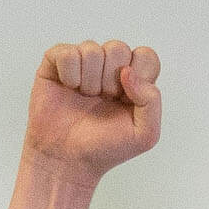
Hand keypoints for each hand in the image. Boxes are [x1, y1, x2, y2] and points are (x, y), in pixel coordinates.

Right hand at [25, 39, 161, 181]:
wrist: (68, 159)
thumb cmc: (105, 148)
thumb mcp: (145, 134)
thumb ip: (151, 102)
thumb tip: (127, 71)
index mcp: (133, 81)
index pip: (145, 55)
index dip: (138, 75)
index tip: (127, 99)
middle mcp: (108, 68)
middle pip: (118, 48)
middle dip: (111, 80)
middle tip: (103, 100)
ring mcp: (82, 64)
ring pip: (92, 49)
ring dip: (89, 80)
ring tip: (85, 98)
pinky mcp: (56, 63)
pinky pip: (67, 52)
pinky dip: (69, 74)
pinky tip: (68, 88)